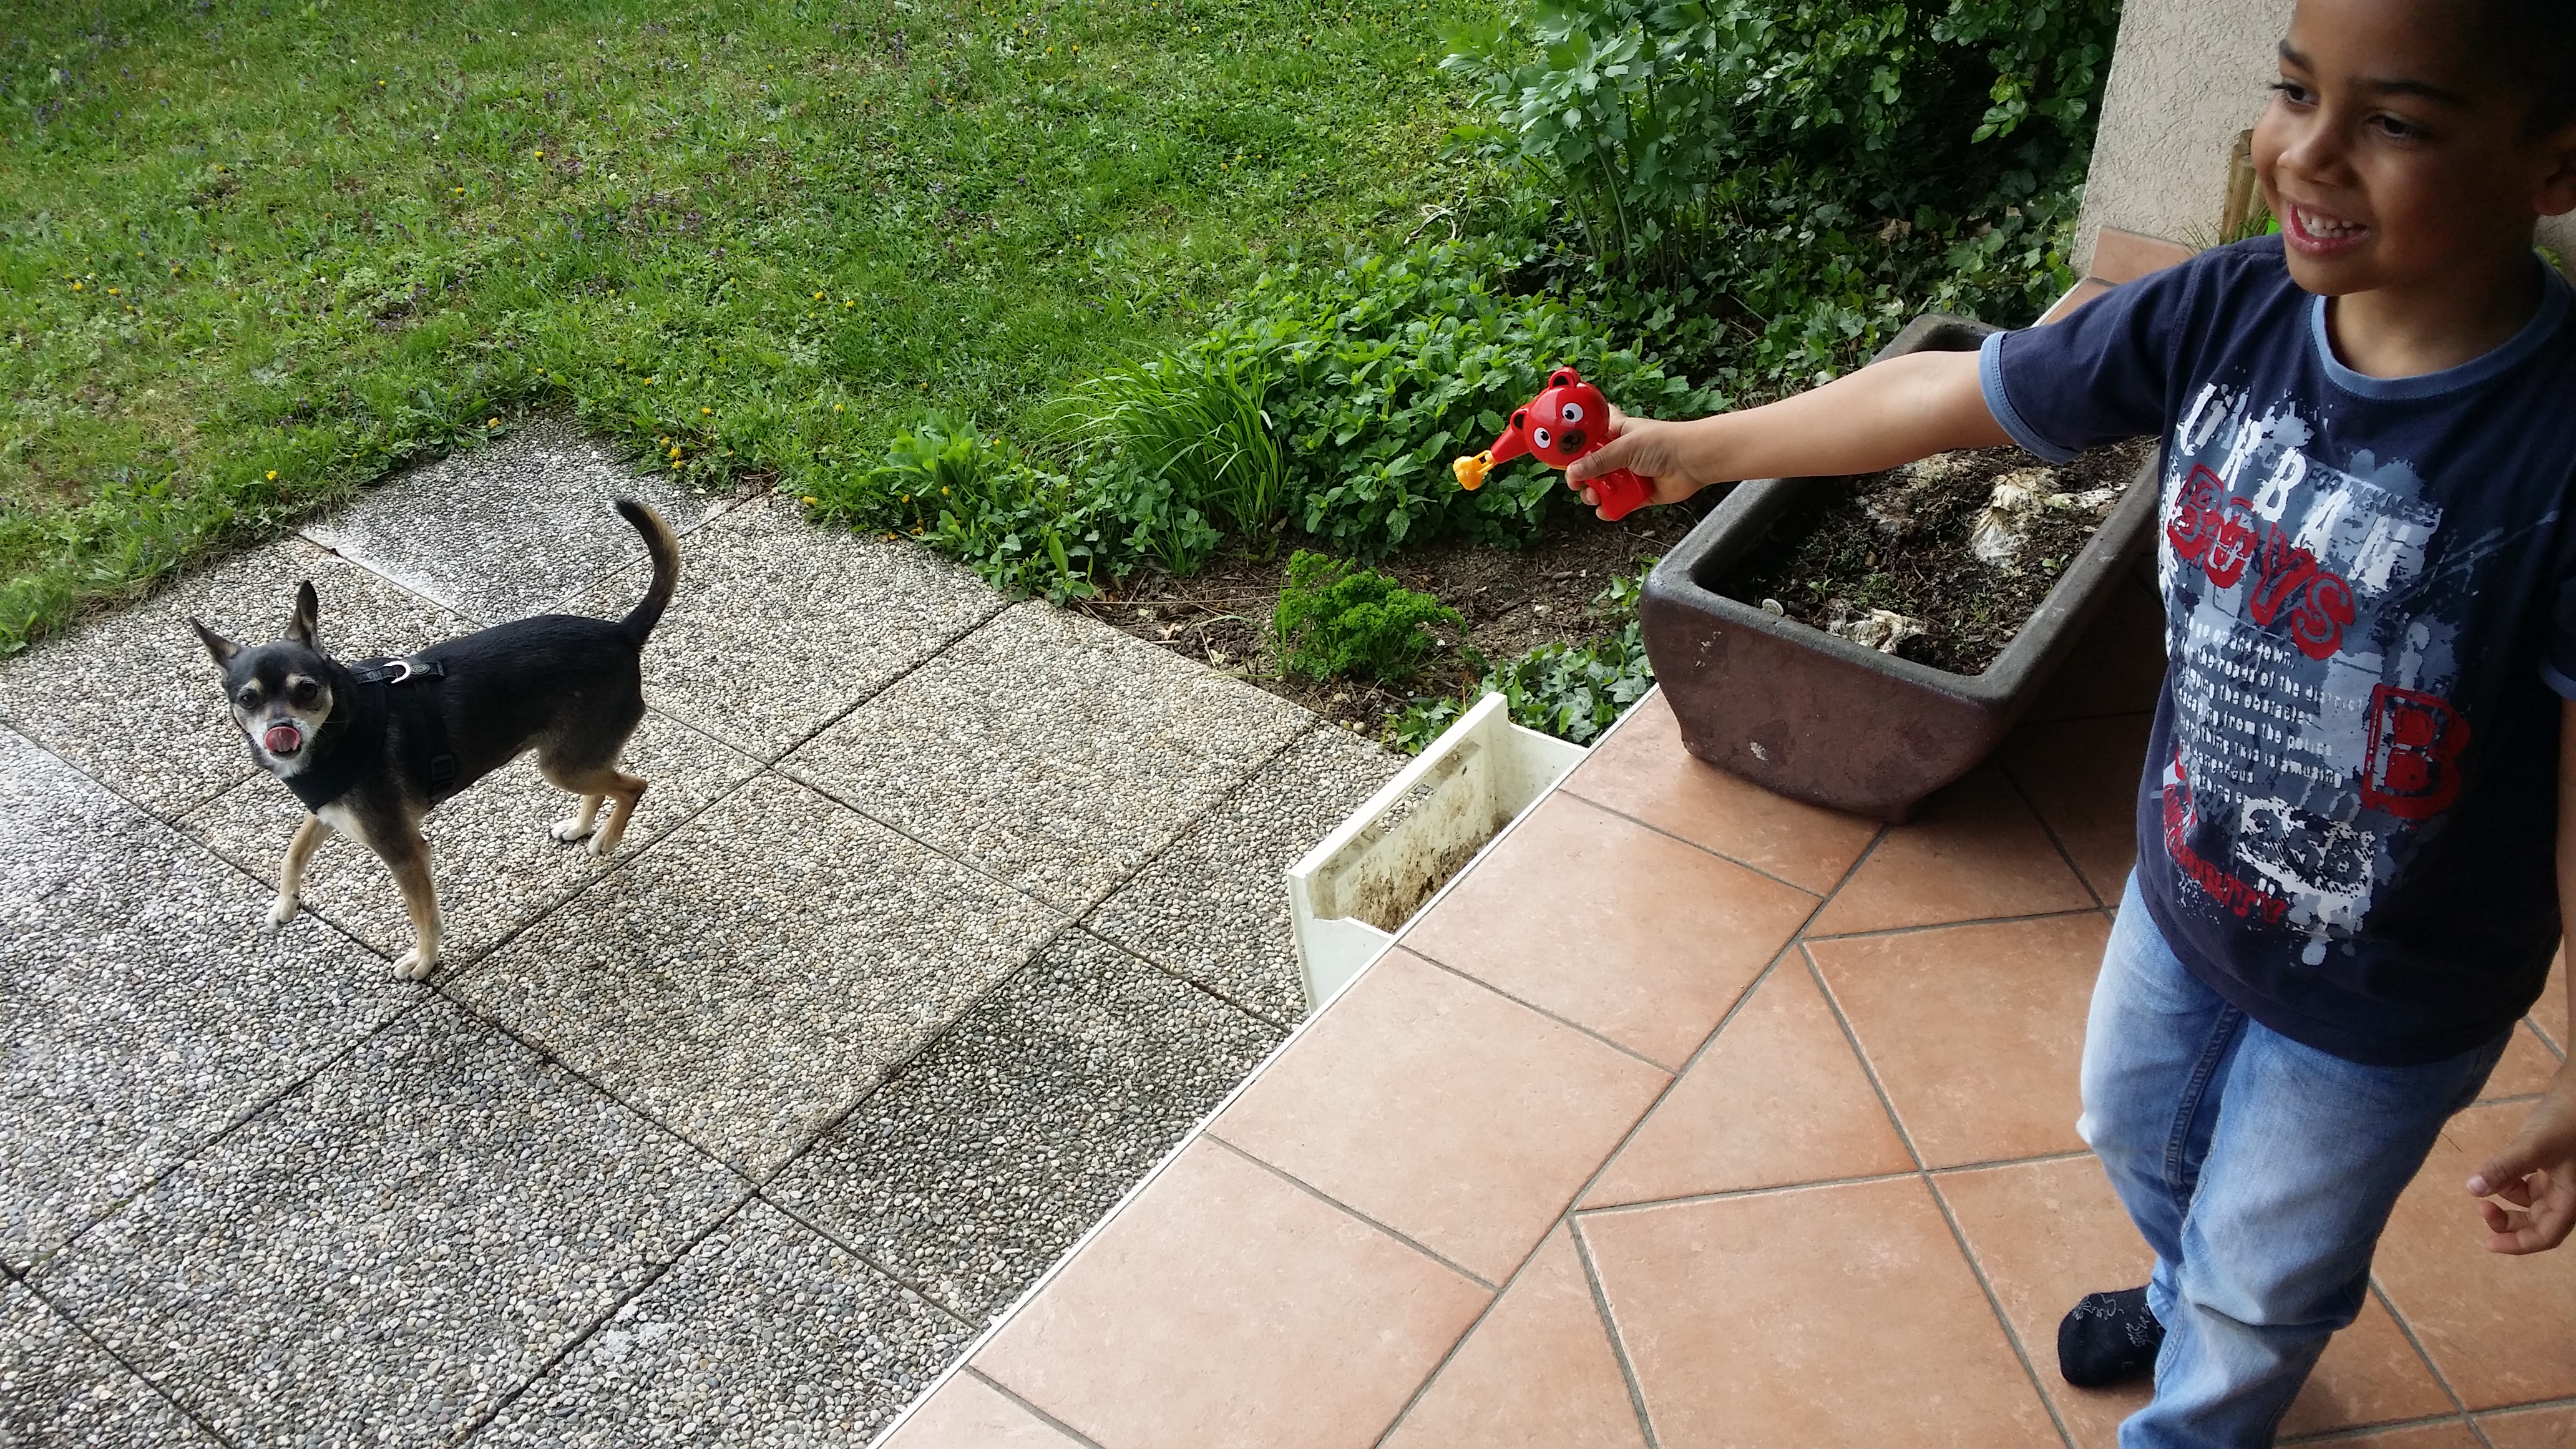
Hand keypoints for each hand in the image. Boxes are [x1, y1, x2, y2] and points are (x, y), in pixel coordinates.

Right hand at [1564, 408, 1725, 514]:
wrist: (1693, 460)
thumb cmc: (1663, 443)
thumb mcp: (1624, 448)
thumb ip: (1597, 462)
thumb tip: (1573, 473)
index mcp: (1617, 431)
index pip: (1591, 431)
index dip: (1577, 442)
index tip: (1564, 453)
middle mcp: (1622, 452)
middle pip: (1593, 465)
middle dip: (1583, 476)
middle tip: (1577, 483)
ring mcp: (1631, 473)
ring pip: (1605, 486)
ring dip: (1596, 494)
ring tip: (1594, 497)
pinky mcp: (1641, 493)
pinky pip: (1621, 504)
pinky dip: (1612, 509)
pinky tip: (1605, 511)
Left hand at [2466, 1070, 2575, 1253]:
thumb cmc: (2567, 1120)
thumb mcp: (2533, 1146)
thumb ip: (2503, 1168)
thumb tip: (2471, 1190)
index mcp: (2572, 1200)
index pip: (2546, 1235)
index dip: (2518, 1244)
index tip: (2488, 1243)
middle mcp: (2568, 1194)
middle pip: (2538, 1222)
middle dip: (2509, 1222)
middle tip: (2481, 1210)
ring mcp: (2561, 1178)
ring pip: (2531, 1202)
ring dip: (2507, 1199)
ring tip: (2488, 1182)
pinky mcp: (2552, 1162)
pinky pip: (2529, 1182)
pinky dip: (2511, 1180)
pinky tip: (2499, 1167)